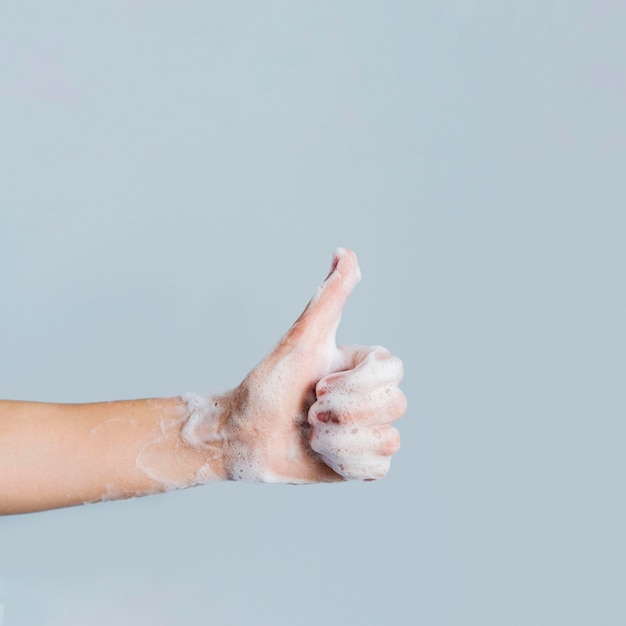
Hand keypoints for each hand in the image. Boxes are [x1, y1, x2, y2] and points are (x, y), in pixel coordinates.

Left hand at [222, 248, 405, 482]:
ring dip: (340, 440)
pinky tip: (320, 454)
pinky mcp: (361, 463)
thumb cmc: (269, 384)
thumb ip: (330, 298)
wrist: (244, 434)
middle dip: (344, 411)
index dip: (357, 382)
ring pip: (389, 440)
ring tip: (312, 434)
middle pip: (395, 405)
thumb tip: (345, 252)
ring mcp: (368, 431)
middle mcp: (371, 397)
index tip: (318, 384)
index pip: (394, 370)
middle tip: (310, 411)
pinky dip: (345, 462)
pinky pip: (379, 469)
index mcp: (363, 367)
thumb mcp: (302, 340)